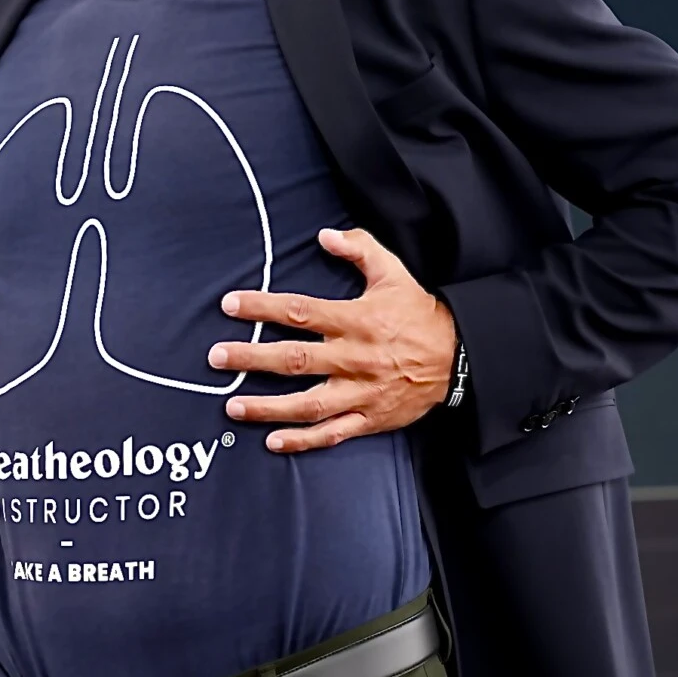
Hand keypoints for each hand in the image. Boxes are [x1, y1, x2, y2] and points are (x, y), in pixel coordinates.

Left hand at [207, 227, 455, 452]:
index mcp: (356, 321)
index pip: (300, 312)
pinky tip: (274, 442)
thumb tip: (326, 235)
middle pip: (295, 360)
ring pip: (308, 404)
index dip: (263, 307)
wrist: (459, 357)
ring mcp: (361, 393)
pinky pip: (333, 433)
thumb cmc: (419, 313)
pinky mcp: (369, 418)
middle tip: (217, 358)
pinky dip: (303, 441)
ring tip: (232, 407)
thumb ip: (360, 249)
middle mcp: (354, 359)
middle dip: (252, 358)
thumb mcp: (394, 272)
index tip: (230, 305)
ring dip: (268, 407)